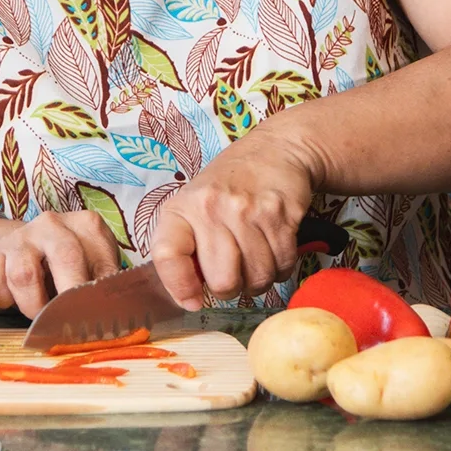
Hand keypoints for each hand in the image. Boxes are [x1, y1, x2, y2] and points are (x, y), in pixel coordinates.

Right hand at [0, 209, 121, 316]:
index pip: (100, 261)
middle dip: (68, 299)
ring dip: (33, 305)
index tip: (96, 319)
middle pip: (65, 258)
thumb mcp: (95, 270)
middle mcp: (53, 224)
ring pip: (24, 274)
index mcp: (87, 225)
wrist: (26, 251)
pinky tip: (14, 299)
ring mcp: (20, 236)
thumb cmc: (70, 267)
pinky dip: (4, 299)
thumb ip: (106, 286)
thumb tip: (117, 314)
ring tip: (40, 315)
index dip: (99, 295)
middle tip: (68, 324)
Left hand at [148, 129, 318, 309]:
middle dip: (230, 288)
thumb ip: (186, 246)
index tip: (191, 300)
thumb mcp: (195, 204)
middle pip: (222, 281)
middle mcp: (212, 208)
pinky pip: (283, 265)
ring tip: (255, 261)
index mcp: (183, 208)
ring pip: (257, 278)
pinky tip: (274, 251)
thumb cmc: (230, 184)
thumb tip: (188, 298)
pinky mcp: (281, 215)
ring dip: (259, 280)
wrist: (277, 150)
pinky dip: (281, 269)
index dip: (179, 286)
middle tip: (234, 273)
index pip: (168, 255)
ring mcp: (248, 211)